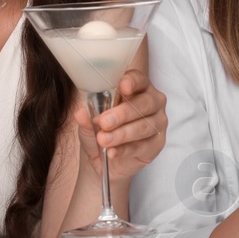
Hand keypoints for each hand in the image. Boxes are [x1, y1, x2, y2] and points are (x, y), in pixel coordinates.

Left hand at [74, 67, 167, 181]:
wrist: (106, 158)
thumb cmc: (102, 130)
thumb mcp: (90, 122)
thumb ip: (87, 116)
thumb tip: (80, 113)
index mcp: (137, 87)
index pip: (139, 79)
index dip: (132, 81)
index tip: (122, 86)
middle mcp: (153, 102)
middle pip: (143, 103)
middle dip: (122, 113)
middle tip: (104, 122)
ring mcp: (158, 123)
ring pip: (143, 126)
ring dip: (121, 134)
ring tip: (103, 140)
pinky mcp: (157, 144)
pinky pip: (143, 146)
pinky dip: (125, 150)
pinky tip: (112, 152)